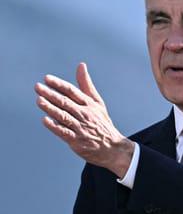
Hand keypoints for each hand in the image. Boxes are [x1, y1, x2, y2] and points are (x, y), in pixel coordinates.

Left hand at [35, 62, 133, 176]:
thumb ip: (86, 84)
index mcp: (89, 104)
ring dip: (51, 108)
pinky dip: (55, 126)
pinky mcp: (77, 141)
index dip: (59, 85)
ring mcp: (80, 128)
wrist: (113, 148)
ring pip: (63, 116)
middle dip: (51, 94)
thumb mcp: (97, 102)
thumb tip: (81, 65)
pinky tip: (45, 120)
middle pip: (66, 102)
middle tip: (38, 87)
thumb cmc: (102, 123)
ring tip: (39, 100)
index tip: (47, 79)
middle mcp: (85, 114)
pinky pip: (64, 132)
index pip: (72, 92)